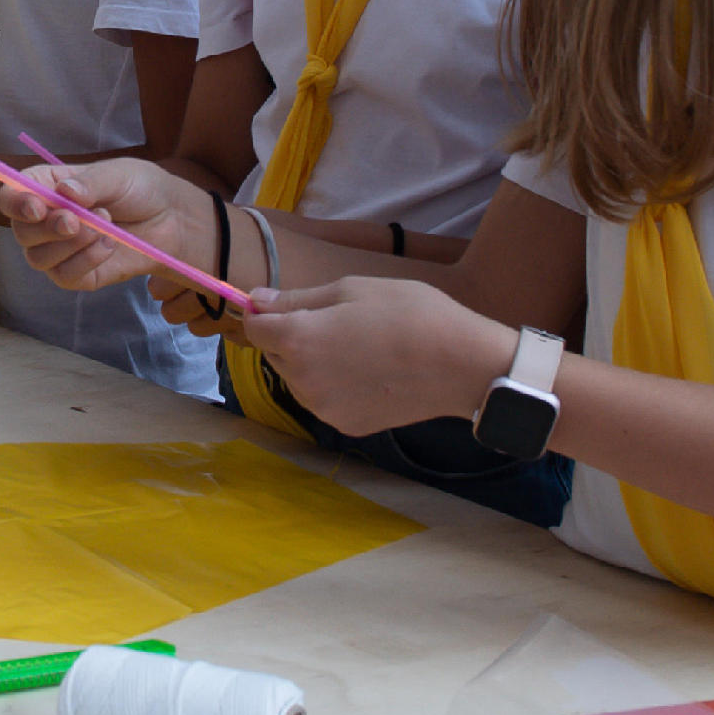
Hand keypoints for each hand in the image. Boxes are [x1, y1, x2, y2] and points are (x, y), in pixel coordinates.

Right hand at [0, 157, 217, 294]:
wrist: (171, 219)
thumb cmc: (141, 189)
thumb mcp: (118, 175)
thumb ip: (90, 183)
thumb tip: (65, 192)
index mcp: (46, 186)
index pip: (11, 196)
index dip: (16, 203)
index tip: (37, 208)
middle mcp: (45, 220)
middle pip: (20, 232)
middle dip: (49, 228)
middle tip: (79, 219)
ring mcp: (58, 250)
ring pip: (38, 258)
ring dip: (72, 244)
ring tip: (106, 226)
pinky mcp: (76, 275)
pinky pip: (64, 276)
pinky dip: (87, 260)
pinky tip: (110, 245)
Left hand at [234, 277, 509, 439]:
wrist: (459, 364)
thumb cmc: (408, 313)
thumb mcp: (352, 289)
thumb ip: (297, 299)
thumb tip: (255, 301)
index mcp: (298, 340)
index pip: (254, 328)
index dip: (264, 313)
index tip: (284, 304)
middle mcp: (301, 380)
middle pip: (275, 355)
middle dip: (292, 337)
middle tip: (339, 321)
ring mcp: (323, 408)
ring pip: (299, 379)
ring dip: (313, 363)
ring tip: (359, 346)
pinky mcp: (345, 425)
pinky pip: (325, 400)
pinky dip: (336, 386)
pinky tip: (370, 372)